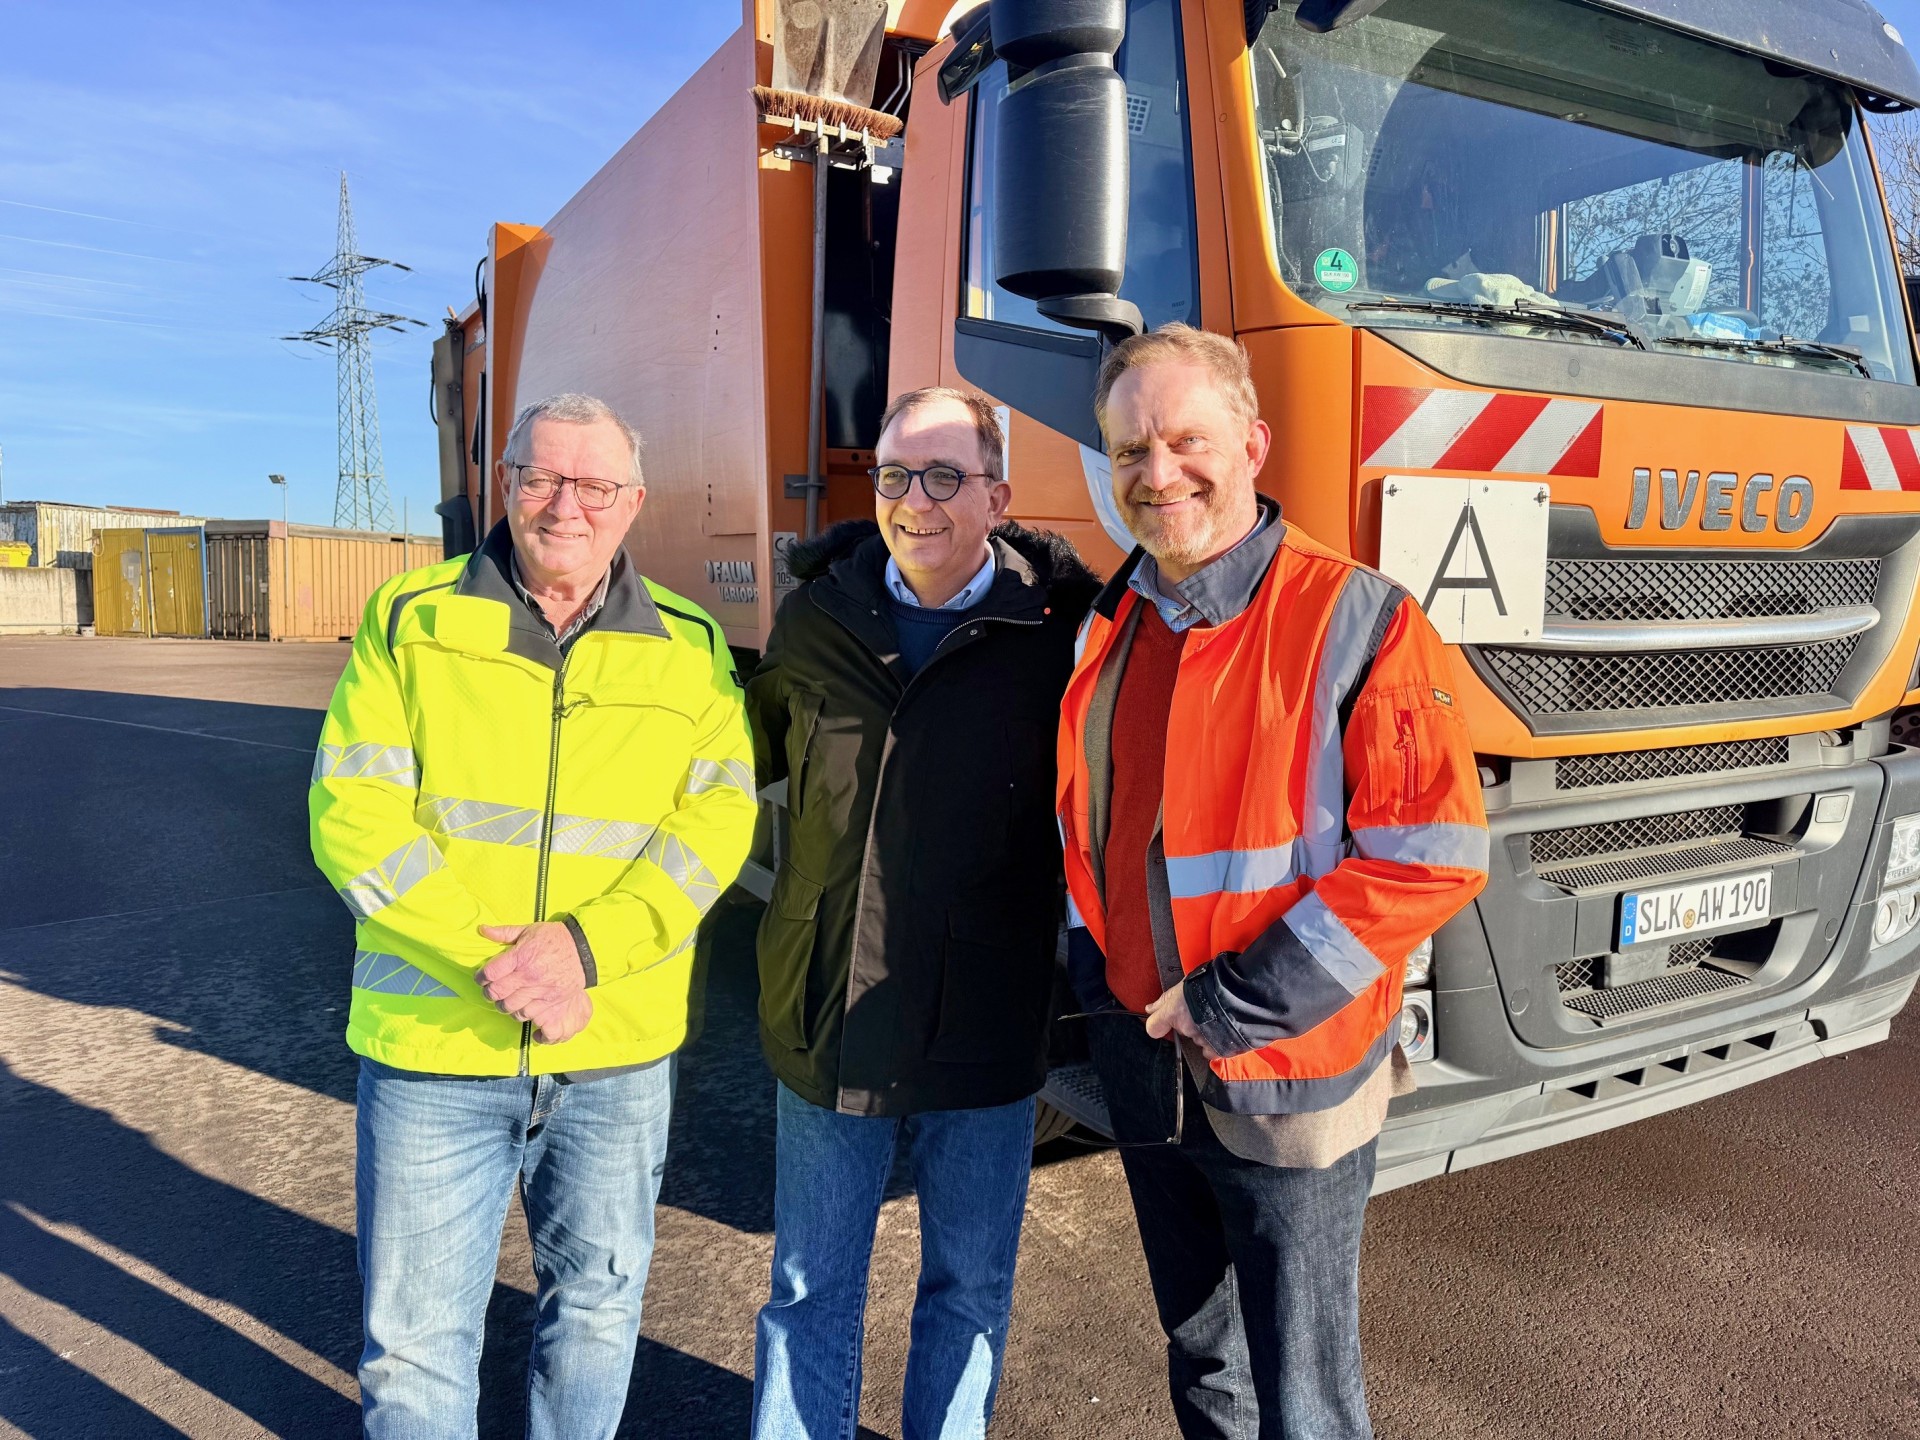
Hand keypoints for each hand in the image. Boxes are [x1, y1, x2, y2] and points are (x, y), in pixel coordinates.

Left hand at [477, 922, 590, 1043]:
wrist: (584, 950)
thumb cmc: (555, 938)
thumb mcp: (529, 930)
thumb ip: (504, 932)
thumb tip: (482, 929)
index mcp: (520, 956)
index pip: (489, 973)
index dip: (480, 977)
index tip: (481, 977)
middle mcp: (527, 975)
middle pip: (496, 992)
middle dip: (488, 993)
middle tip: (490, 990)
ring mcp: (538, 990)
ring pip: (508, 1006)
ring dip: (502, 1005)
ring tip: (504, 999)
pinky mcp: (549, 1001)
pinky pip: (526, 1014)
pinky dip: (518, 1013)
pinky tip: (519, 1006)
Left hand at [1144, 981, 1217, 1059]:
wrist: (1239, 990)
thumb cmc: (1210, 982)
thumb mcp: (1184, 986)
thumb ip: (1164, 1000)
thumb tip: (1149, 1009)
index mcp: (1174, 1012)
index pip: (1154, 1027)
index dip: (1159, 1025)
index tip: (1167, 1022)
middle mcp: (1186, 1028)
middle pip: (1182, 1030)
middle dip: (1190, 1022)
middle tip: (1203, 1010)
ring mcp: (1202, 1039)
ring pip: (1198, 1038)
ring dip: (1205, 1031)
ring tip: (1218, 1017)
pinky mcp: (1218, 1048)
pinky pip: (1210, 1051)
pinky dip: (1215, 1044)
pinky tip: (1222, 1031)